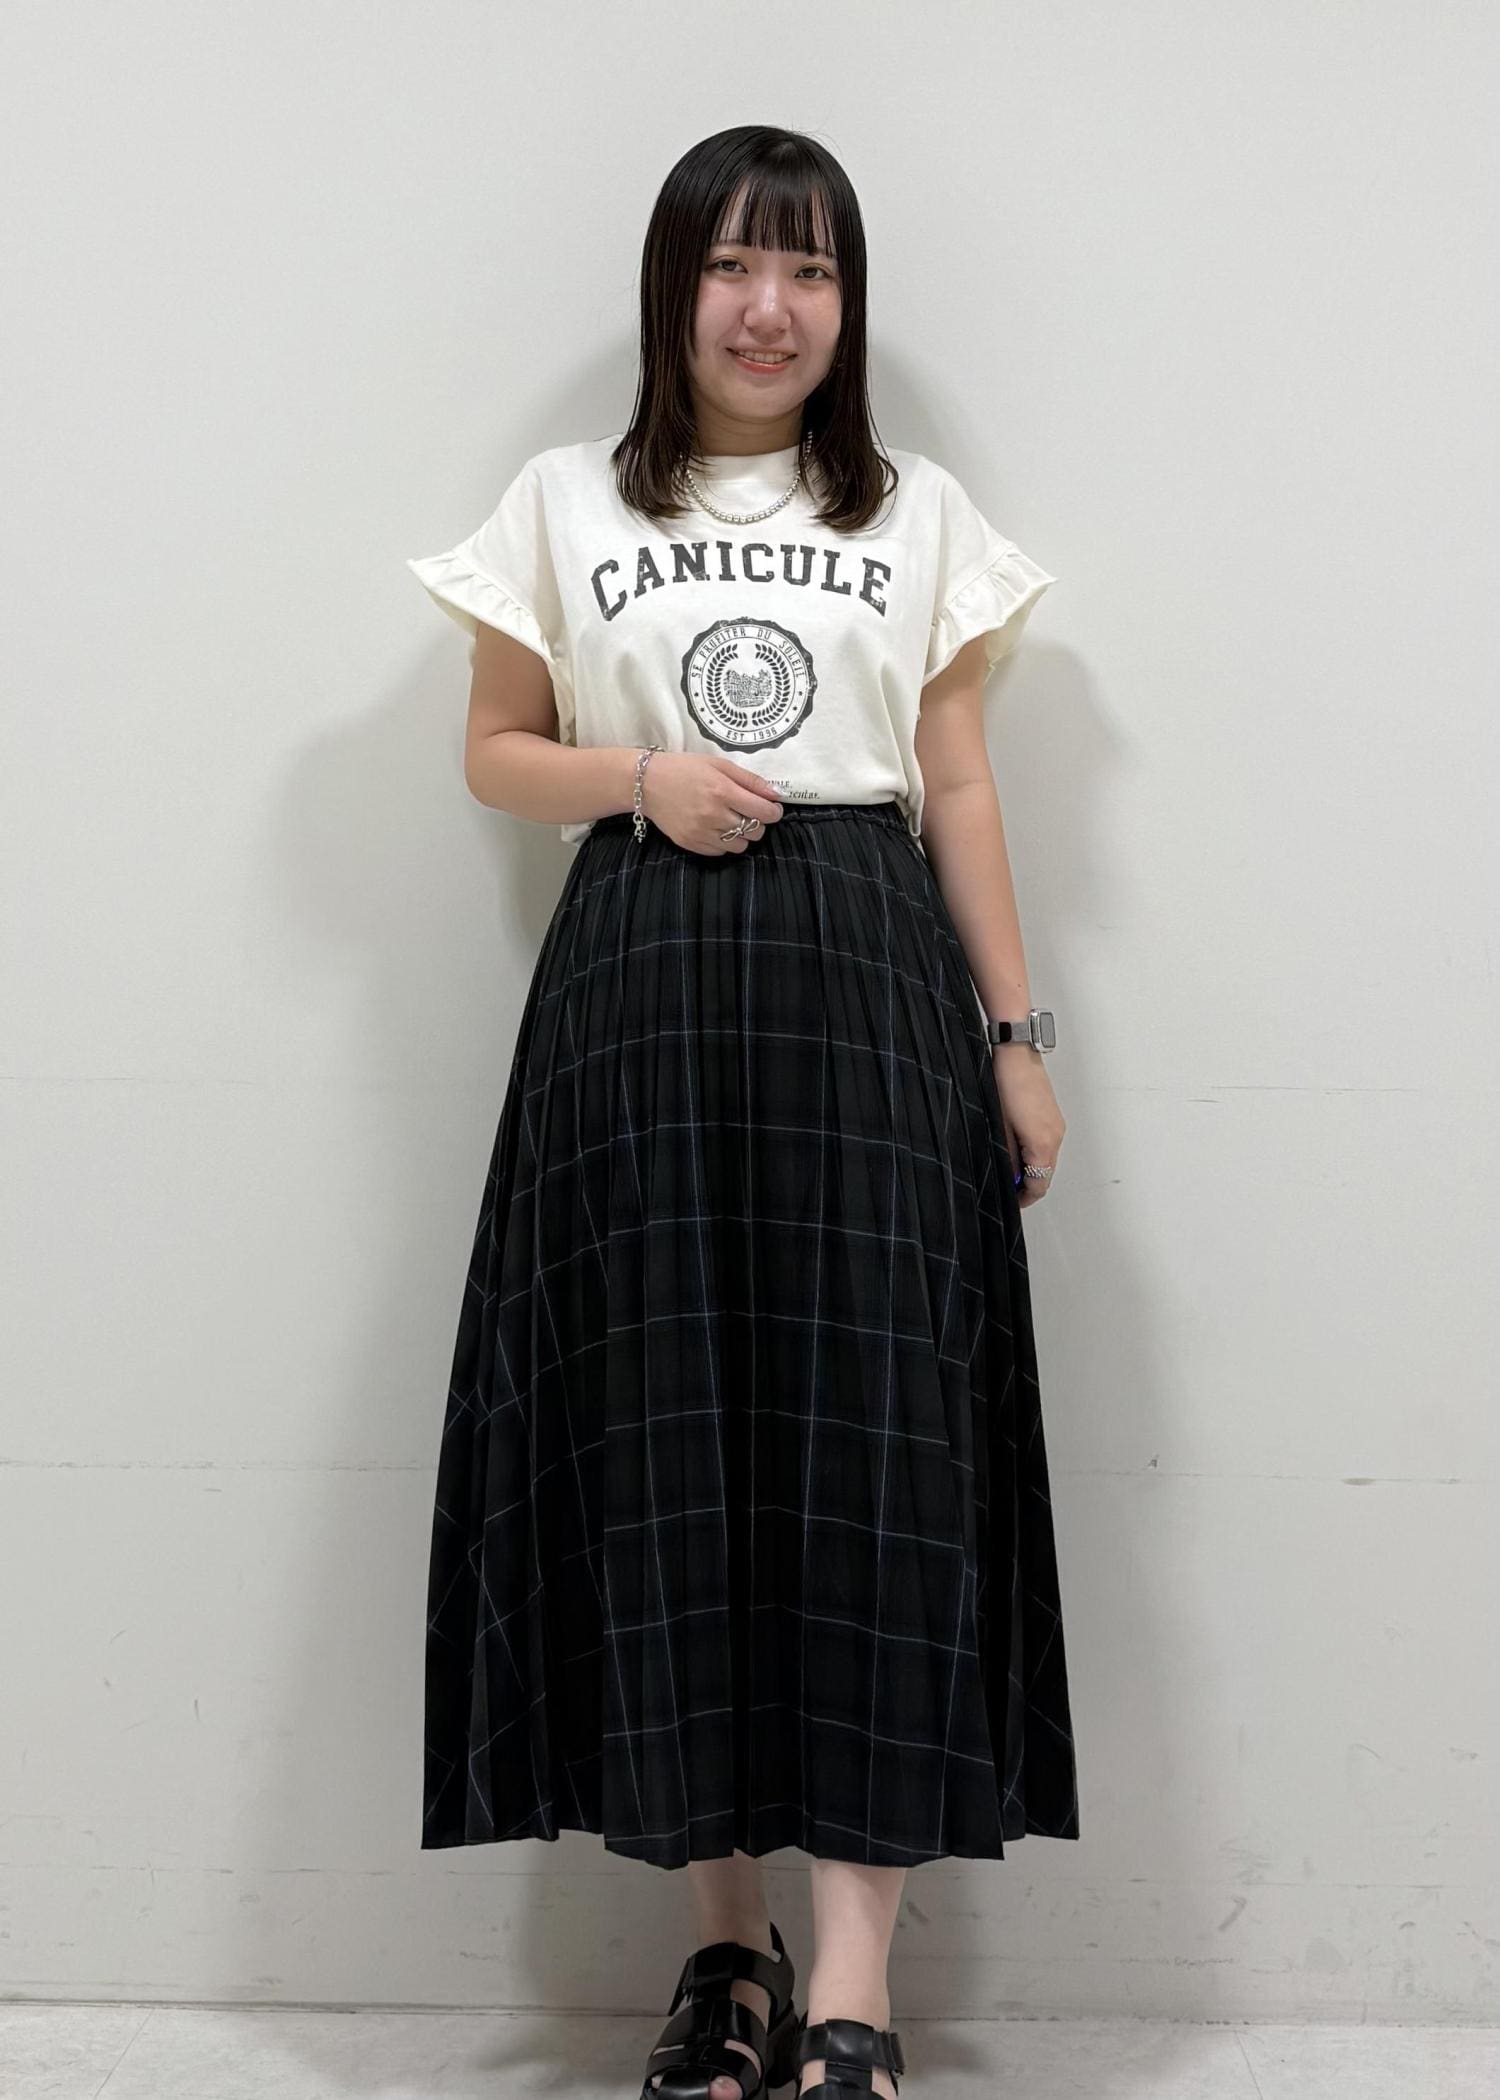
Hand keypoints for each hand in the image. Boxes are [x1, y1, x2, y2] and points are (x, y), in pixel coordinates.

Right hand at [638, 754, 784, 853]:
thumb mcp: (719, 764)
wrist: (647, 783)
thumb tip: (776, 794)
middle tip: (749, 812)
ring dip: (742, 835)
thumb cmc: (685, 768)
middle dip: (758, 823)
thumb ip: (750, 780)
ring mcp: (701, 832)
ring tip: (731, 820)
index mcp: (722, 791)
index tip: (772, 808)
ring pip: (740, 846)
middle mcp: (713, 815)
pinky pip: (720, 852)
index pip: (763, 812)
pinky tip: (716, 827)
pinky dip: (724, 842)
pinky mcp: (690, 843)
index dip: (774, 812)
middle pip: (754, 831)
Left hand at [990, 1048, 1064, 1207]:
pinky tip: (1016, 1145)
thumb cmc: (1006, 1083)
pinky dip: (1035, 1152)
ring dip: (1031, 1167)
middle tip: (1007, 1186)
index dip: (1024, 1198)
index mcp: (1043, 1143)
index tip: (1011, 1201)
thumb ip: (1005, 1156)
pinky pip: (1047, 1143)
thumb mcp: (998, 1126)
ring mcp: (1057, 1125)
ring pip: (1047, 1159)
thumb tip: (1008, 1174)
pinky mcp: (1052, 1116)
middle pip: (1045, 1174)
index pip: (1039, 1185)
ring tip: (1008, 1165)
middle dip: (1027, 1184)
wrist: (1017, 1053)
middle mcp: (1056, 1136)